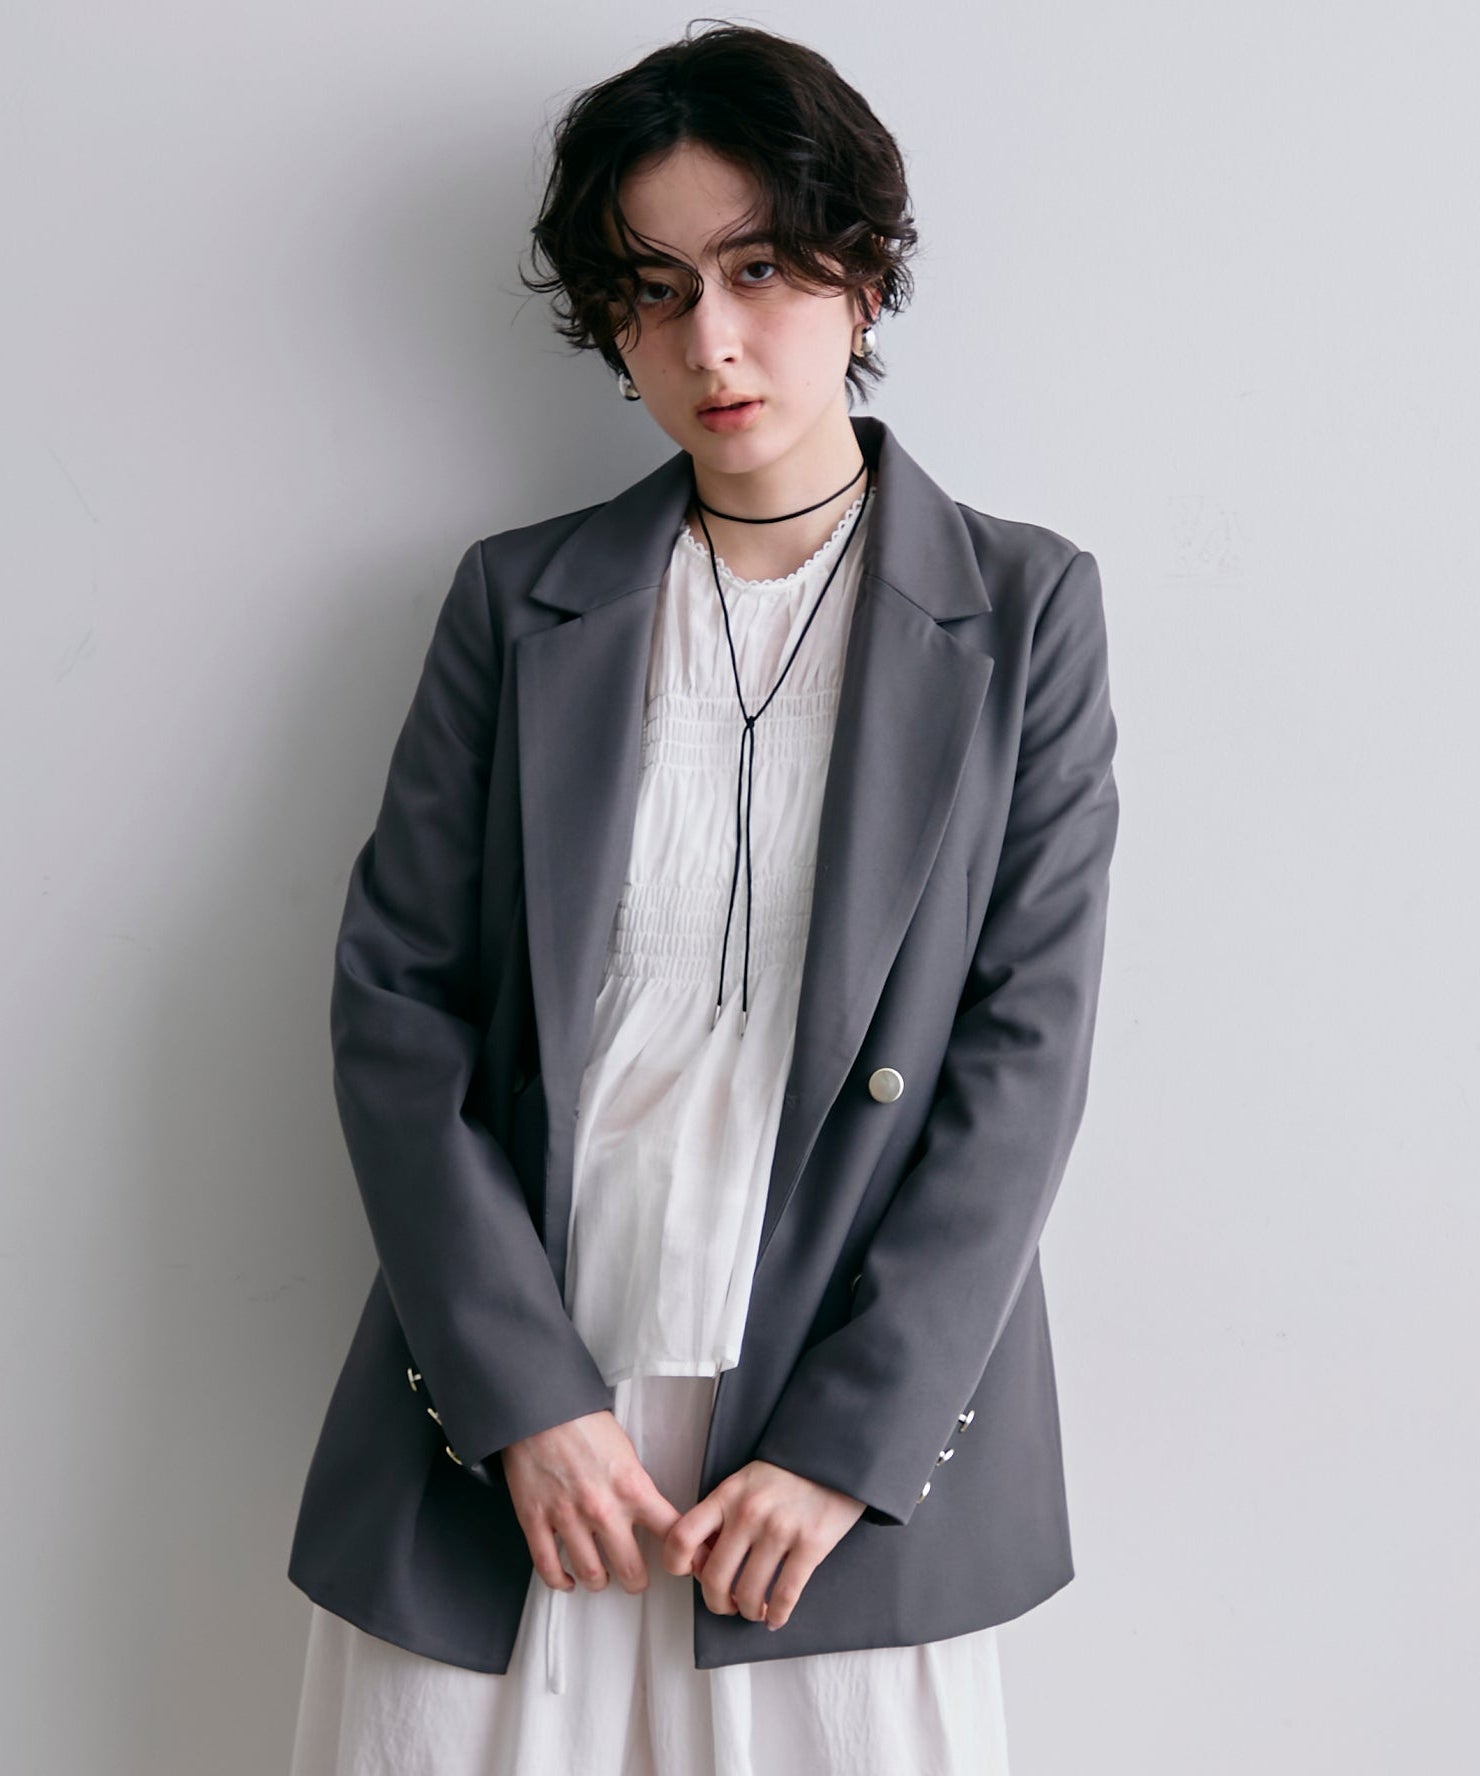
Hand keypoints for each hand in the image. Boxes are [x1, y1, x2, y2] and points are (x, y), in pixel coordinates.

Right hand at [501, 1410, 682, 1594]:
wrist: (540, 1406)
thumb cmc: (583, 1421)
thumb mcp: (625, 1449)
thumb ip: (636, 1485)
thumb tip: (649, 1512)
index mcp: (632, 1487)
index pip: (671, 1533)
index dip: (683, 1554)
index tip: (684, 1562)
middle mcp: (603, 1509)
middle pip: (632, 1570)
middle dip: (638, 1581)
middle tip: (637, 1579)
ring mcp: (568, 1517)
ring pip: (592, 1575)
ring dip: (600, 1583)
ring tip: (603, 1578)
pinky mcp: (536, 1520)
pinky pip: (549, 1567)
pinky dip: (561, 1581)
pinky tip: (568, 1580)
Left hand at [660, 1460, 866, 1630]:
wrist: (833, 1457)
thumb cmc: (785, 1474)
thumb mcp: (745, 1482)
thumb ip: (722, 1514)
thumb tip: (703, 1560)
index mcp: (726, 1495)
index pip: (682, 1536)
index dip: (677, 1564)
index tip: (689, 1575)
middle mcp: (748, 1513)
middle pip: (714, 1577)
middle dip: (717, 1602)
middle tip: (726, 1605)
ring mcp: (779, 1530)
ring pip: (749, 1593)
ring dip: (747, 1611)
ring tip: (753, 1610)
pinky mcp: (811, 1545)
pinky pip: (785, 1595)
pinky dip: (777, 1615)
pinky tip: (775, 1618)